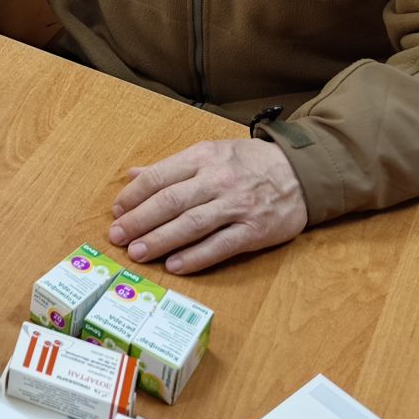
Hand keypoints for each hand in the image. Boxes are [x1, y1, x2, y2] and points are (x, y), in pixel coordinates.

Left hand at [108, 138, 306, 274]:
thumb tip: (133, 176)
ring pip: (191, 225)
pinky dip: (195, 257)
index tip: (117, 212)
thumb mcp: (210, 153)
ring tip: (137, 253)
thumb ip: (171, 167)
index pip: (159, 177)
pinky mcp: (255, 230)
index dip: (134, 196)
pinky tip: (174, 266)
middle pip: (170, 202)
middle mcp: (217, 180)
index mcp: (202, 157)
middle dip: (139, 221)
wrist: (301, 172)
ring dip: (160, 241)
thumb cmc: (249, 162)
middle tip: (117, 237)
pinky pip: (220, 246)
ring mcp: (236, 206)